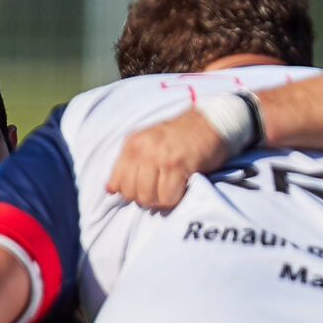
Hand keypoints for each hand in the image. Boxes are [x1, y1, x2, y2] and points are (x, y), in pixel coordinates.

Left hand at [106, 110, 229, 211]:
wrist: (212, 123)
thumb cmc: (182, 136)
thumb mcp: (149, 143)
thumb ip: (129, 164)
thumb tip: (110, 189)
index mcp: (132, 143)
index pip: (117, 182)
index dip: (131, 192)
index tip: (146, 188)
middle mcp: (142, 149)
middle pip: (132, 193)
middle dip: (146, 198)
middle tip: (161, 190)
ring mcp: (159, 156)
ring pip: (148, 197)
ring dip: (160, 200)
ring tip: (171, 189)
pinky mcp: (178, 164)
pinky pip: (168, 196)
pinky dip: (174, 198)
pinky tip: (182, 187)